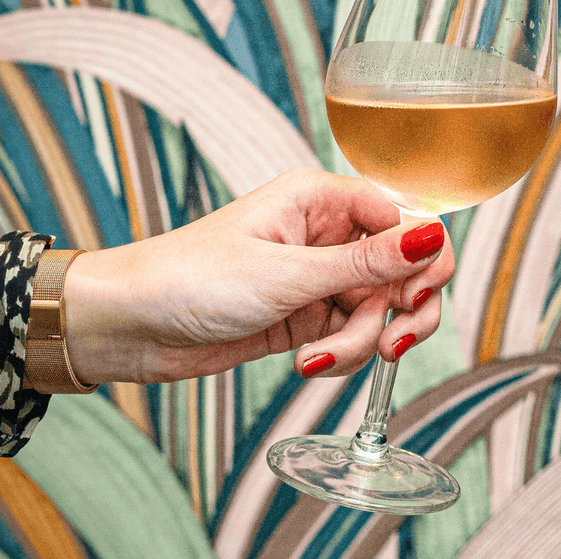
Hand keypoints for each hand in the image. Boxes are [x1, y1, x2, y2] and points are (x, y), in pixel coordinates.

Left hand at [61, 168, 454, 383]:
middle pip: (404, 269)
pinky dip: (342, 355)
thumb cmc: (189, 278)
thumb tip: (431, 237)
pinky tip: (308, 361)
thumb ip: (366, 262)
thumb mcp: (286, 273)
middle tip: (391, 342)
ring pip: (382, 310)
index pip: (405, 217)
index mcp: (322, 199)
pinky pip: (355, 336)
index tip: (416, 296)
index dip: (424, 257)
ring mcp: (320, 278)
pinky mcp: (309, 317)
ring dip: (363, 342)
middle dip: (403, 310)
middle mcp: (328, 234)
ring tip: (319, 358)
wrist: (129, 326)